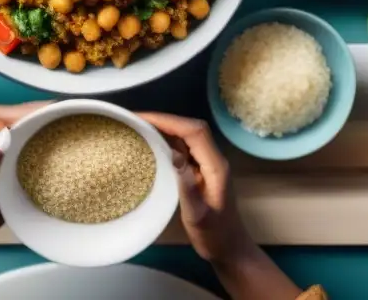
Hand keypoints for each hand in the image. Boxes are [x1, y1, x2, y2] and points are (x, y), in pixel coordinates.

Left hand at [0, 102, 46, 258]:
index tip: (45, 110)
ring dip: (24, 121)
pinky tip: (35, 141)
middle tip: (55, 111)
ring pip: (2, 129)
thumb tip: (8, 132)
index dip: (20, 109)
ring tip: (49, 120)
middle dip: (25, 111)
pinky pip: (3, 143)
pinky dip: (20, 136)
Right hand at [139, 112, 253, 264]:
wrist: (229, 249)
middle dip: (165, 120)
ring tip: (140, 127)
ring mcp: (208, 165)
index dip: (170, 121)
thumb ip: (187, 186)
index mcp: (216, 167)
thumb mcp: (198, 216)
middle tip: (137, 120)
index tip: (144, 118)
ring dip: (166, 128)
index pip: (195, 132)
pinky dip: (168, 141)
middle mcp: (214, 160)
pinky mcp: (201, 171)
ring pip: (188, 136)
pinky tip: (153, 144)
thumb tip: (174, 155)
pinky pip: (185, 148)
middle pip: (192, 129)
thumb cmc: (214, 236)